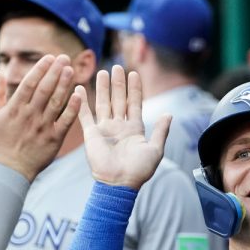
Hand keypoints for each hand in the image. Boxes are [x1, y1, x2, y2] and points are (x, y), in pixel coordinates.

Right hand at [0, 54, 80, 181]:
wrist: (11, 169)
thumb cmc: (1, 141)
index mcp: (15, 108)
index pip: (29, 84)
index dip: (40, 69)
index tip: (49, 57)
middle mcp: (30, 115)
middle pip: (45, 89)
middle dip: (55, 72)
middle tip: (65, 58)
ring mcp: (43, 127)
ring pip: (56, 102)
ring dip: (64, 85)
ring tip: (71, 70)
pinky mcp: (54, 138)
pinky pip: (65, 121)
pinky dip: (73, 108)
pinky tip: (79, 95)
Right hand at [77, 65, 170, 188]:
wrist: (119, 183)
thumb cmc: (139, 170)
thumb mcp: (155, 149)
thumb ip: (161, 131)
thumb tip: (169, 114)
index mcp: (135, 129)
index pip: (135, 104)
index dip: (135, 89)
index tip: (134, 73)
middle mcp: (119, 126)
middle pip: (119, 100)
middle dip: (118, 84)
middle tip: (116, 66)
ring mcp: (105, 129)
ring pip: (103, 103)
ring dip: (103, 88)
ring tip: (102, 71)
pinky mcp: (91, 134)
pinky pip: (85, 115)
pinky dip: (82, 102)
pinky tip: (80, 89)